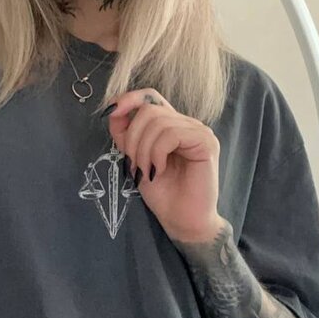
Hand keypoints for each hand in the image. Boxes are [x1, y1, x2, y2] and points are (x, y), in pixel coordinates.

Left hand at [104, 89, 225, 244]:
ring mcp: (199, 131)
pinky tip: (159, 170)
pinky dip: (157, 153)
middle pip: (149, 109)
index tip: (112, 113)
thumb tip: (114, 109)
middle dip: (132, 137)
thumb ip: (126, 134)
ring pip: (158, 122)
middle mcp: (187, 124)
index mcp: (172, 125)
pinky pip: (172, 134)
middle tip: (133, 164)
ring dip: (143, 149)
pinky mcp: (206, 143)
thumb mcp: (135, 158)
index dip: (129, 99)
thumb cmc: (163, 194)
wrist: (182, 221)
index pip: (150, 96)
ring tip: (146, 170)